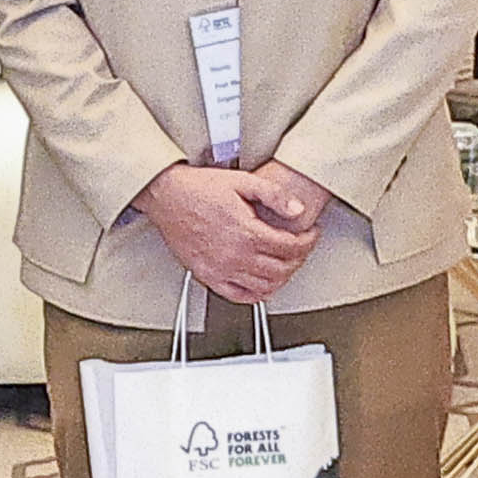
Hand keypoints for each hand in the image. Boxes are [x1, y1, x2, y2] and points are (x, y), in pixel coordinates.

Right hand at [136, 163, 314, 308]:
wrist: (166, 195)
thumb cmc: (198, 187)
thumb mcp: (242, 181)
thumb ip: (274, 195)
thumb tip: (297, 209)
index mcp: (246, 232)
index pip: (291, 247)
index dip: (308, 241)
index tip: (311, 235)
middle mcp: (234, 255)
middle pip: (282, 269)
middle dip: (299, 259)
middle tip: (302, 248)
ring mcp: (220, 269)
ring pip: (265, 287)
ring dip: (283, 277)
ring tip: (287, 263)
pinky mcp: (207, 276)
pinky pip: (239, 296)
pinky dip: (257, 294)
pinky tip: (262, 284)